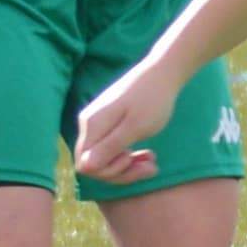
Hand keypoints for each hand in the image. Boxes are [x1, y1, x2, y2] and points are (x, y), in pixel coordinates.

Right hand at [74, 61, 177, 186]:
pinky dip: (130, 156)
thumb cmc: (152, 100)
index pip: (86, 165)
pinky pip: (113, 148)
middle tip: (151, 166)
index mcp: (92, 126)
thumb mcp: (135, 127)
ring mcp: (98, 124)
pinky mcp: (109, 123)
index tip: (133, 160)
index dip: (109, 172)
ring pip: (105, 158)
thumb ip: (109, 147)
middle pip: (94, 164)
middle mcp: (89, 125)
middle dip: (122, 172)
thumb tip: (84, 168)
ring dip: (129, 166)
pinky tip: (149, 156)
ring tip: (153, 162)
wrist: (162, 74)